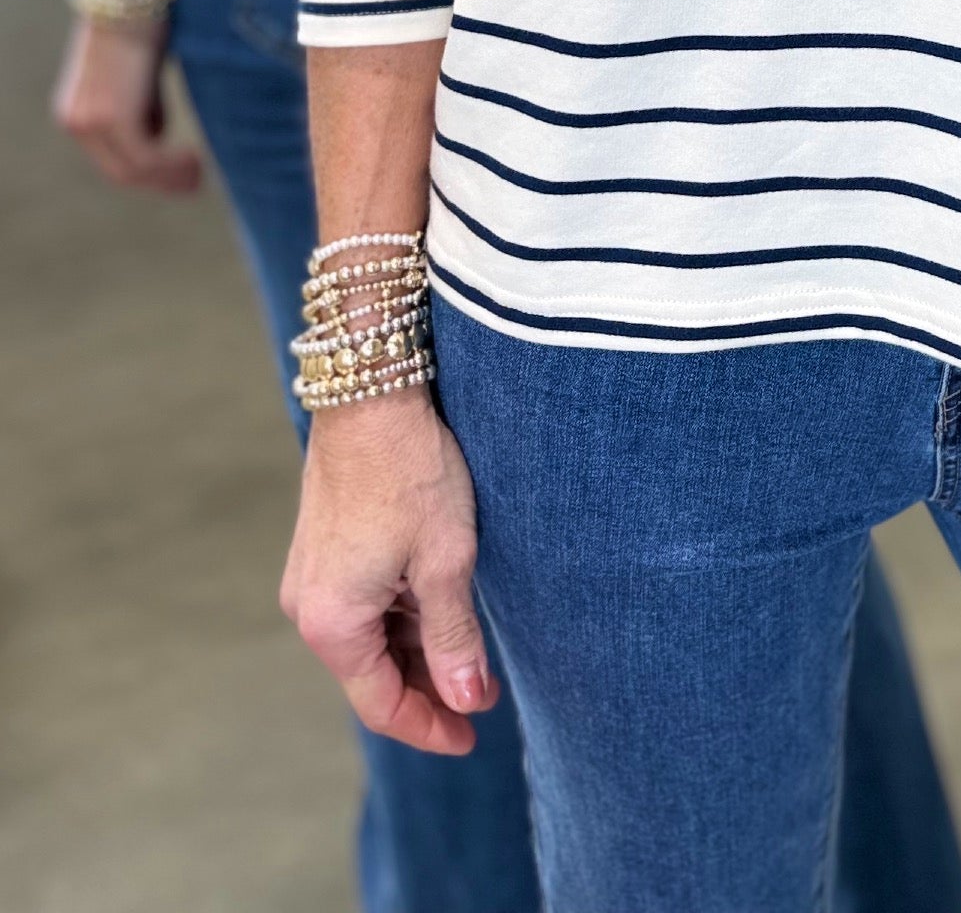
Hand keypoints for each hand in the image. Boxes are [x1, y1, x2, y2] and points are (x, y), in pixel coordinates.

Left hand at [52, 17, 200, 194]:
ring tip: (200, 172)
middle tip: (195, 183)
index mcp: (75, 109)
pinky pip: (145, 157)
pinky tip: (196, 157)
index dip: (147, 171)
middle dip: (161, 181)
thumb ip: (141, 101)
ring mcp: (90, 120)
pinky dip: (172, 163)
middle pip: (121, 170)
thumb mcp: (137, 70)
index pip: (111, 155)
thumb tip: (159, 130)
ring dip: (170, 176)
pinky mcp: (112, 116)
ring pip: (134, 169)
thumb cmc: (142, 17)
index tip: (180, 173)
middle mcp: (75, 120)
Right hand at [282, 390, 498, 755]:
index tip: (472, 736)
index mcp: (332, 623)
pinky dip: (402, 617)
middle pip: (372, 674)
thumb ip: (454, 637)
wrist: (371, 392)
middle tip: (484, 695)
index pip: (381, 704)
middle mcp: (309, 608)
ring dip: (418, 651)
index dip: (429, 726)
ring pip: (370, 638)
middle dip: (429, 689)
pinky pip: (363, 604)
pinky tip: (441, 609)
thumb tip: (464, 701)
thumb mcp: (445, 559)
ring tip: (472, 653)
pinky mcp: (323, 548)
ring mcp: (312, 576)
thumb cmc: (410, 471)